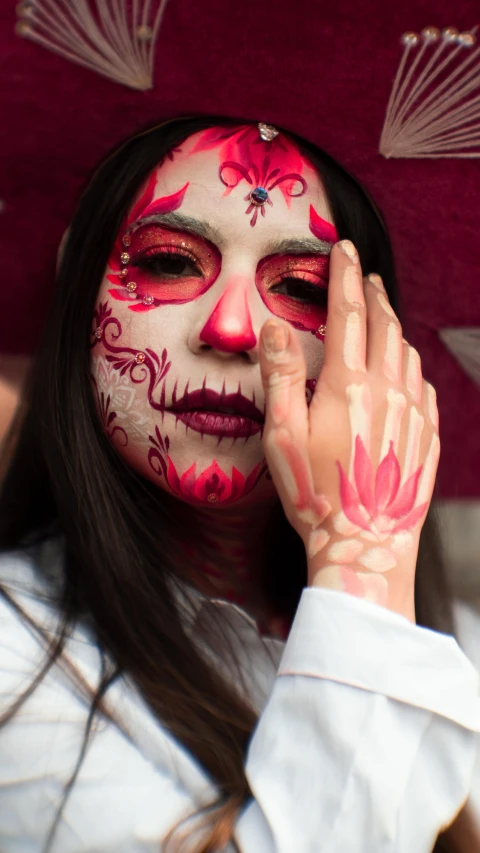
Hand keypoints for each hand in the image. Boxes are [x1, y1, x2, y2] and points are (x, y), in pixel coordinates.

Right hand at [258, 240, 439, 621]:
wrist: (365, 544)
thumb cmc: (316, 493)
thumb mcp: (282, 434)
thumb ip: (280, 375)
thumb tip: (274, 326)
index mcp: (349, 384)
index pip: (348, 313)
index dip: (344, 276)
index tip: (344, 250)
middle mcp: (388, 390)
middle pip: (385, 324)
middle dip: (373, 292)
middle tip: (364, 273)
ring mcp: (414, 412)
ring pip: (408, 351)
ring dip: (394, 325)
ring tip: (382, 315)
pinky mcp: (427, 435)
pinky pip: (423, 384)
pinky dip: (411, 363)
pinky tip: (404, 367)